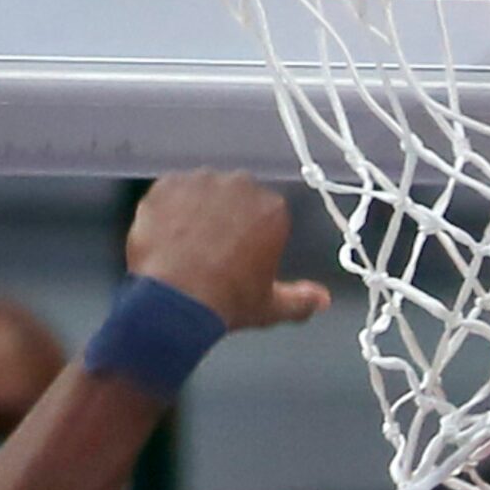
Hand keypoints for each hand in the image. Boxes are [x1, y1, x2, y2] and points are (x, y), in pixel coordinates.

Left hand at [126, 170, 330, 331]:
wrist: (176, 300)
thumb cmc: (226, 301)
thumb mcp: (271, 307)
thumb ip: (302, 300)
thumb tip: (321, 299)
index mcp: (272, 209)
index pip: (265, 213)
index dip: (252, 234)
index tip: (242, 254)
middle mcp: (239, 186)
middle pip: (235, 196)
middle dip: (226, 216)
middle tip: (213, 249)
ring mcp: (201, 182)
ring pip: (202, 191)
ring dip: (197, 209)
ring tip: (188, 245)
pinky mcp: (167, 185)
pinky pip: (170, 192)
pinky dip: (169, 210)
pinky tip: (168, 237)